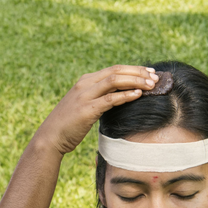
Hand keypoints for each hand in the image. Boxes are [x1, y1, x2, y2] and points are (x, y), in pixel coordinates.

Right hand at [35, 65, 156, 154]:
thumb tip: (119, 97)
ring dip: (136, 80)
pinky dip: (126, 95)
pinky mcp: (87, 109)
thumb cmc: (68, 125)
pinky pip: (110, 98)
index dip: (134, 69)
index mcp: (85, 81)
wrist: (50, 138)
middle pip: (117, 71)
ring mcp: (85, 96)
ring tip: (152, 85)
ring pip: (115, 80)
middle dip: (139, 72)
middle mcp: (84, 84)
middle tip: (156, 77)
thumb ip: (98, 98)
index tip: (149, 72)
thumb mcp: (83, 106)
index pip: (114, 69)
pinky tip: (139, 95)